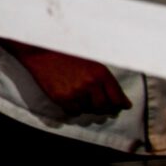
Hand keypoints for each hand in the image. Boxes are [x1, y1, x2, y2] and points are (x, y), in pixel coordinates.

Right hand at [13, 46, 129, 117]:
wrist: (42, 52)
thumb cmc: (68, 56)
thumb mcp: (92, 64)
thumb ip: (107, 82)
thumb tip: (123, 103)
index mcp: (101, 73)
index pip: (117, 98)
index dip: (119, 105)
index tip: (119, 107)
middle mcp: (90, 83)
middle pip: (104, 107)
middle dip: (103, 109)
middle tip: (98, 105)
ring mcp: (76, 92)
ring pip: (88, 110)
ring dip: (86, 107)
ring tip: (80, 97)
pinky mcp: (62, 98)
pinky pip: (74, 112)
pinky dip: (74, 109)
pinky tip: (71, 100)